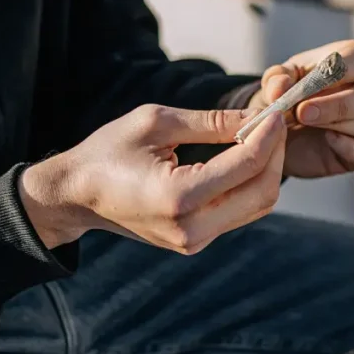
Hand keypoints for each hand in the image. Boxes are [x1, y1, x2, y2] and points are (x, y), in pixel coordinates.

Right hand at [19, 104, 286, 253]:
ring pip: (257, 206)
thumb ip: (212, 122)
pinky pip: (240, 213)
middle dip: (276, 154)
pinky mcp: (196, 242)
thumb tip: (258, 116)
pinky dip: (250, 184)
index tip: (276, 112)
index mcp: (177, 198)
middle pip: (262, 192)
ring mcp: (194, 242)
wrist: (77, 195)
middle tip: (275, 123)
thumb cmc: (109, 151)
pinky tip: (246, 156)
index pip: (246, 166)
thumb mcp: (157, 122)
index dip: (269, 136)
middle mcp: (190, 229)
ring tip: (262, 136)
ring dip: (267, 169)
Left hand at [249, 40, 353, 178]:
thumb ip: (277, 80)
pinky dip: (352, 149)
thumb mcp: (275, 82)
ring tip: (306, 124)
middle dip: (336, 105)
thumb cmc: (287, 95)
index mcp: (352, 62)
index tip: (317, 79)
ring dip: (337, 125)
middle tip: (302, 111)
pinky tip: (329, 141)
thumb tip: (281, 87)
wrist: (279, 131)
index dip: (344, 67)